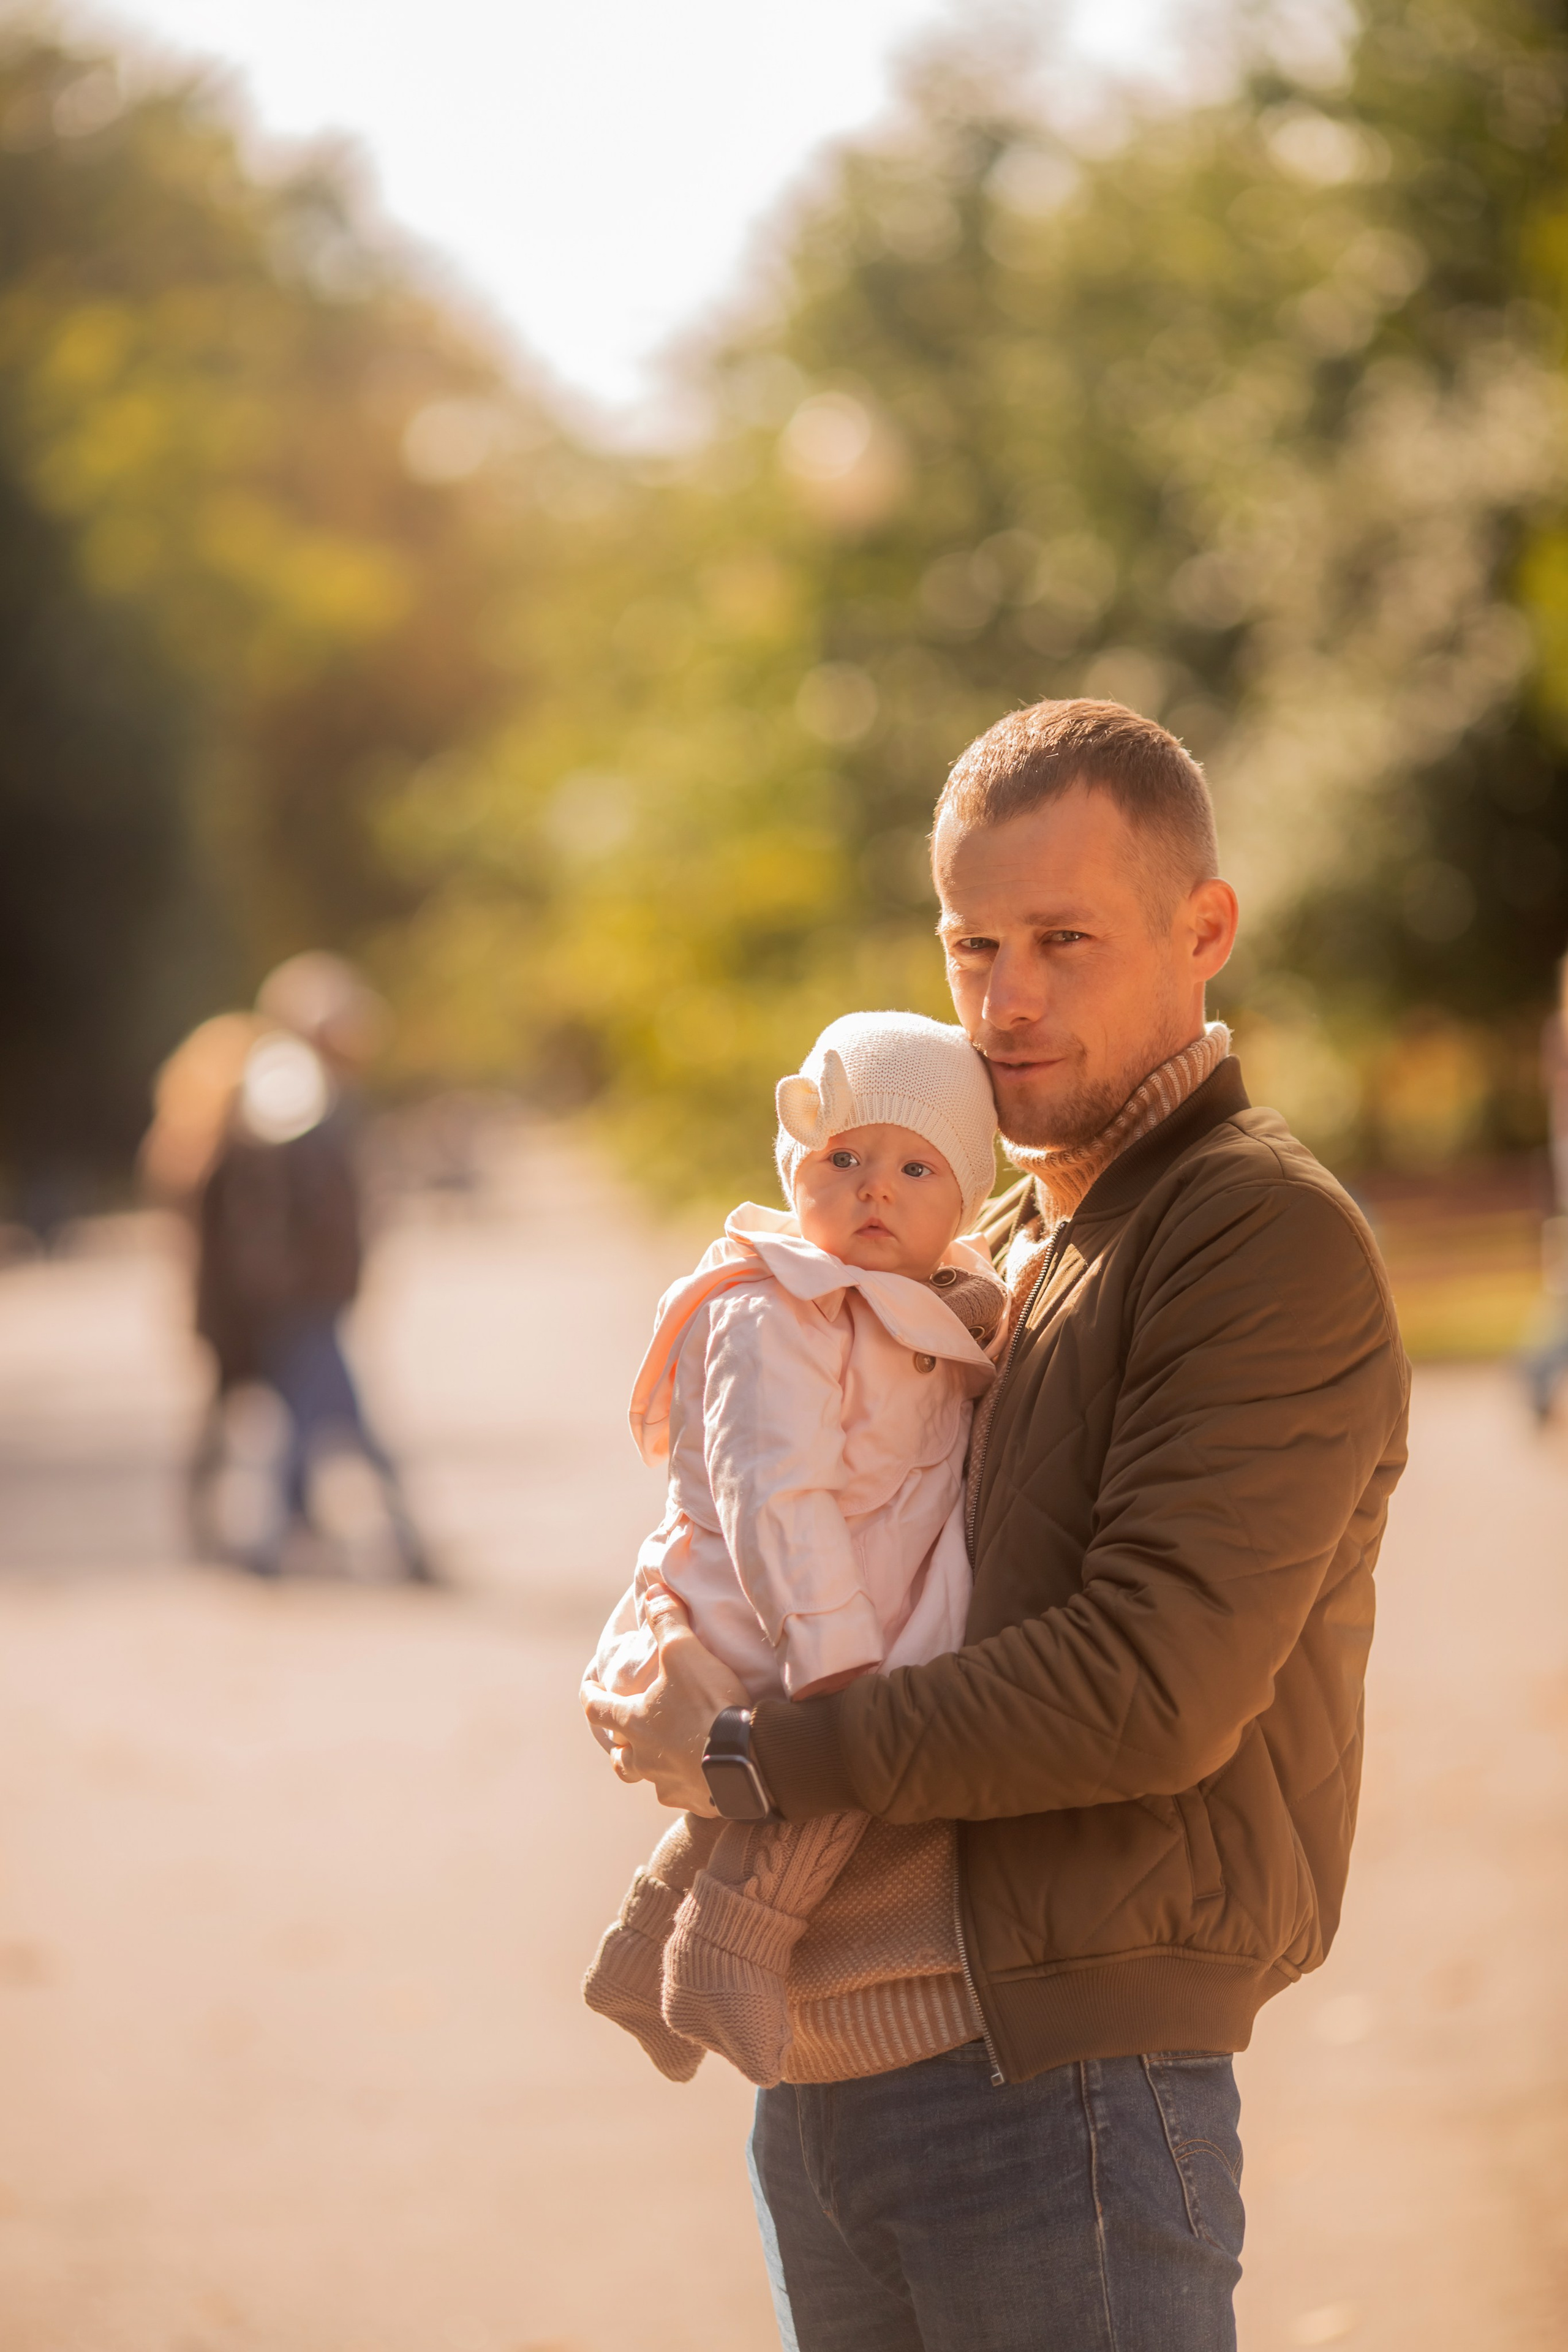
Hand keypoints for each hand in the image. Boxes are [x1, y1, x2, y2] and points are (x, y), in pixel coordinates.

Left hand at [580, 1582, 747, 1812]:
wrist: (747, 1761)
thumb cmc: (708, 1705)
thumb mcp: (686, 1652)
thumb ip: (668, 1622)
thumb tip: (654, 1593)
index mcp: (634, 1723)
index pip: (597, 1709)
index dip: (590, 1695)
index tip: (589, 1687)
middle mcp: (643, 1758)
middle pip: (619, 1756)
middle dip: (619, 1743)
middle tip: (625, 1733)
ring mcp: (668, 1783)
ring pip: (648, 1778)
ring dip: (650, 1766)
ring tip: (662, 1756)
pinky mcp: (695, 1802)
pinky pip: (681, 1795)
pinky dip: (684, 1783)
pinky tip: (697, 1776)